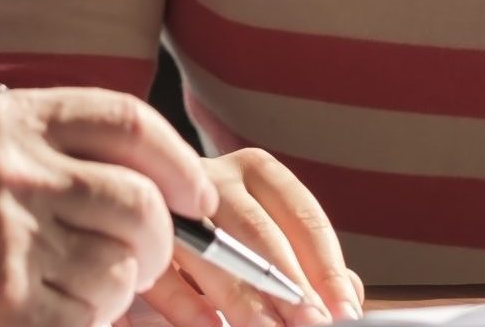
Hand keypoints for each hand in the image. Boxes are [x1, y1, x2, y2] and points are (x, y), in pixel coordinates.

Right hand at [0, 87, 217, 326]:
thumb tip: (148, 181)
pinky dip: (85, 321)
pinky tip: (45, 314)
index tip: (195, 193)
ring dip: (112, 293)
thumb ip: (39, 153)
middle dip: (160, 241)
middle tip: (148, 262)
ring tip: (67, 294)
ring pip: (118, 270)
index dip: (174, 160)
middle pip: (137, 203)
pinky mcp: (3, 301)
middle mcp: (8, 169)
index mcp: (2, 121)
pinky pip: (88, 317)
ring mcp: (5, 237)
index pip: (125, 120)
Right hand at [119, 148, 363, 326]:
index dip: (327, 270)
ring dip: (242, 298)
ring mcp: (169, 201)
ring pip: (212, 249)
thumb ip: (311, 268)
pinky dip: (187, 305)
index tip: (344, 312)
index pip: (304, 218)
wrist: (136, 231)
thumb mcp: (272, 247)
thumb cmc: (225, 247)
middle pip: (258, 231)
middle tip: (311, 325)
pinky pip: (163, 271)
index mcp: (258, 173)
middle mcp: (214, 177)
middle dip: (288, 286)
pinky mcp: (135, 234)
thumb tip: (348, 297)